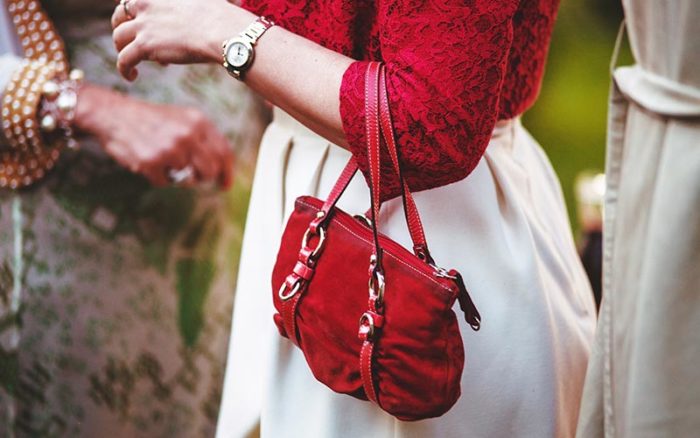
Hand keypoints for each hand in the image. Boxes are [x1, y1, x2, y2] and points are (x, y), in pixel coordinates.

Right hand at [74, 84, 233, 187]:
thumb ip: (204, 140)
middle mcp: (187, 134)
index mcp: (198, 121)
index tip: (225, 185)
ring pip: (188, 179)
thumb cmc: (152, 121)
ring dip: (177, 176)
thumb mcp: (183, 119)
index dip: (226, 172)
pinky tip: (148, 161)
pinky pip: (164, 183)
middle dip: (202, 177)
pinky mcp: (152, 161)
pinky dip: (157, 177)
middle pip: (210, 170)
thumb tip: (221, 169)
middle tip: (192, 175)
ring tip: (164, 160)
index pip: (224, 152)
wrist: (113, 115)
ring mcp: (170, 148)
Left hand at [111, 0, 252, 79]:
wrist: (221, 31)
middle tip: (131, 41)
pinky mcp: (143, 45)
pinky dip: (124, 69)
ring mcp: (143, 24)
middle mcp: (145, 3)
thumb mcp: (204, 2)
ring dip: (123, 50)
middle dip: (122, 28)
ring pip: (118, 38)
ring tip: (132, 63)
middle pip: (119, 15)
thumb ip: (191, 8)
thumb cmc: (222, 18)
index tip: (137, 20)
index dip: (132, 10)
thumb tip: (206, 14)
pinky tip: (132, 76)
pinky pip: (123, 59)